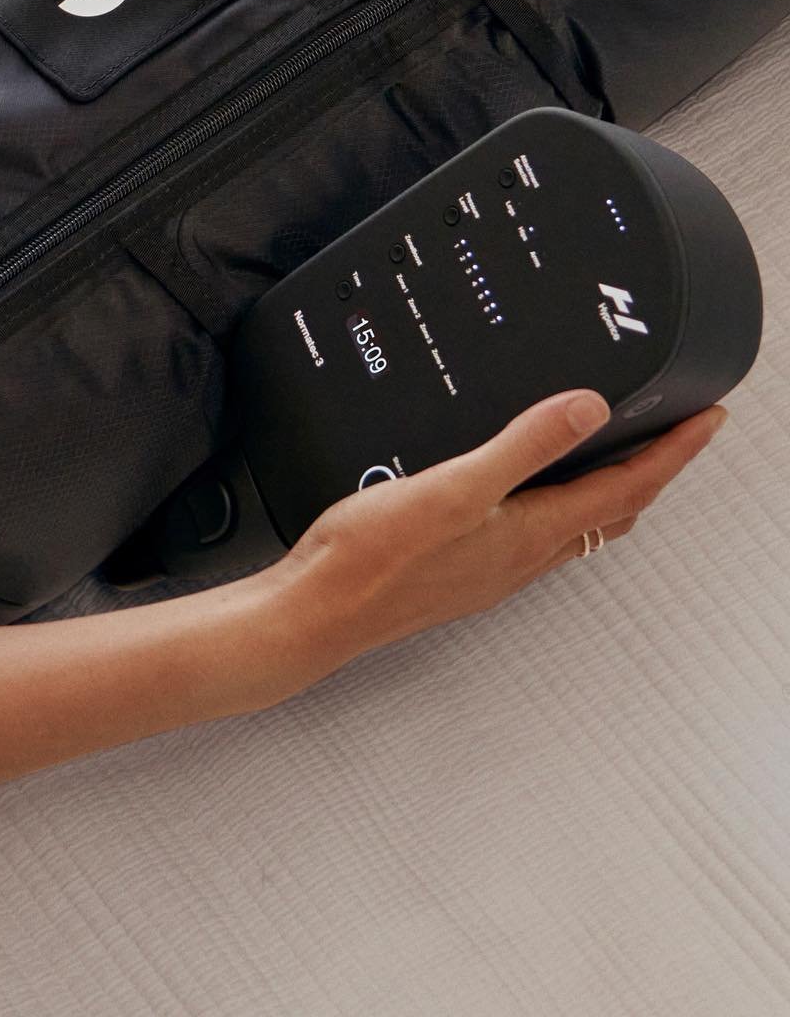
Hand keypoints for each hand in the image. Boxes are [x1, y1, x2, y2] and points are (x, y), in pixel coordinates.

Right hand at [259, 390, 726, 691]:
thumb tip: (588, 408)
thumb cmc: (372, 560)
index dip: (674, 451)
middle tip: (675, 433)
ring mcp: (492, 569)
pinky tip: (526, 492)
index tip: (708, 419)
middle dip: (652, 471)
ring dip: (608, 490)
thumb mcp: (453, 486)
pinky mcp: (461, 570)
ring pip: (575, 527)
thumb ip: (522, 445)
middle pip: (612, 512)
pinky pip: (534, 535)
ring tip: (616, 453)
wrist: (315, 614)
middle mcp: (521, 558)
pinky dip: (558, 505)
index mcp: (529, 534)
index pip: (627, 488)